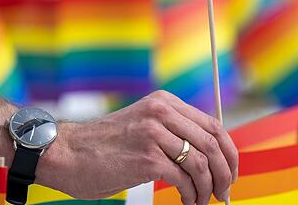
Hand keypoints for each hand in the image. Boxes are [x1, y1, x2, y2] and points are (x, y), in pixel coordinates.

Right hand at [37, 90, 238, 204]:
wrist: (66, 153)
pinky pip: (184, 179)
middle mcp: (162, 113)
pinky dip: (191, 195)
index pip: (213, 125)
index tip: (231, 171)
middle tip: (225, 191)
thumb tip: (208, 155)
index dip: (228, 151)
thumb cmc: (105, 146)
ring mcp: (154, 134)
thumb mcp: (143, 126)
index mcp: (165, 103)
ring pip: (201, 163)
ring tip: (203, 201)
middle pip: (213, 143)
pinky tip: (187, 202)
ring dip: (208, 188)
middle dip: (225, 171)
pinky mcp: (147, 158)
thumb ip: (173, 132)